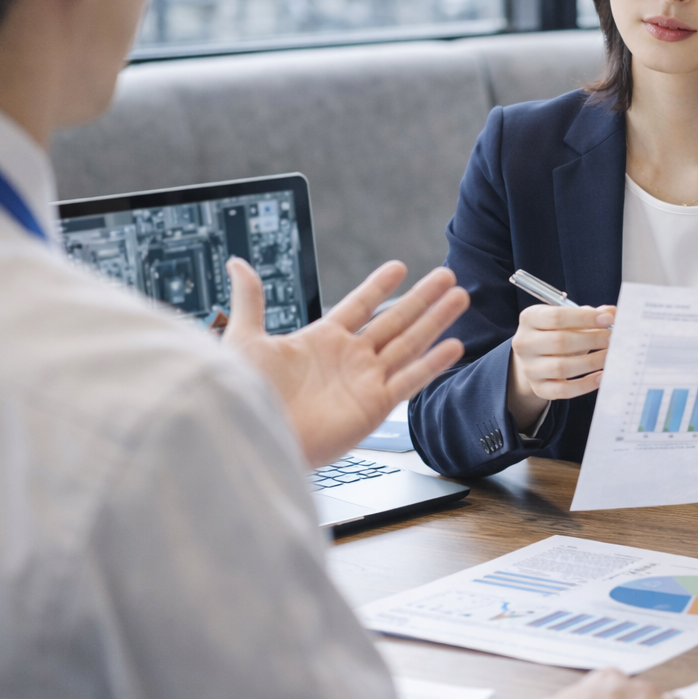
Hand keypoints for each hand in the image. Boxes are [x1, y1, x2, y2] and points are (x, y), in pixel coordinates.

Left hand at [223, 258, 468, 466]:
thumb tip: (237, 262)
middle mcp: (349, 358)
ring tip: (460, 297)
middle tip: (447, 275)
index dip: (379, 286)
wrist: (253, 436)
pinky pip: (409, 380)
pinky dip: (432, 363)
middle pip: (395, 320)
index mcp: (321, 340)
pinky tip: (453, 345)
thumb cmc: (245, 395)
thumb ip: (250, 299)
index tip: (399, 267)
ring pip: (409, 343)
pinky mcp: (373, 406)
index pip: (359, 304)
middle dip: (422, 298)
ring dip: (436, 321)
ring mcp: (364, 381)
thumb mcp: (245, 338)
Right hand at [508, 304, 614, 431]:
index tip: (607, 320)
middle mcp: (524, 343)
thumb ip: (589, 314)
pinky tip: (601, 377)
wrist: (536, 357)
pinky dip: (585, 385)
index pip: (556, 317)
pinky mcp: (538, 388)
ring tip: (610, 356)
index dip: (584, 318)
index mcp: (529, 319)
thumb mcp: (568, 319)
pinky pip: (563, 390)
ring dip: (591, 362)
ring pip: (561, 367)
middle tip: (612, 339)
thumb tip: (613, 313)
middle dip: (591, 340)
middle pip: (559, 342)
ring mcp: (529, 368)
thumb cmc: (556, 332)